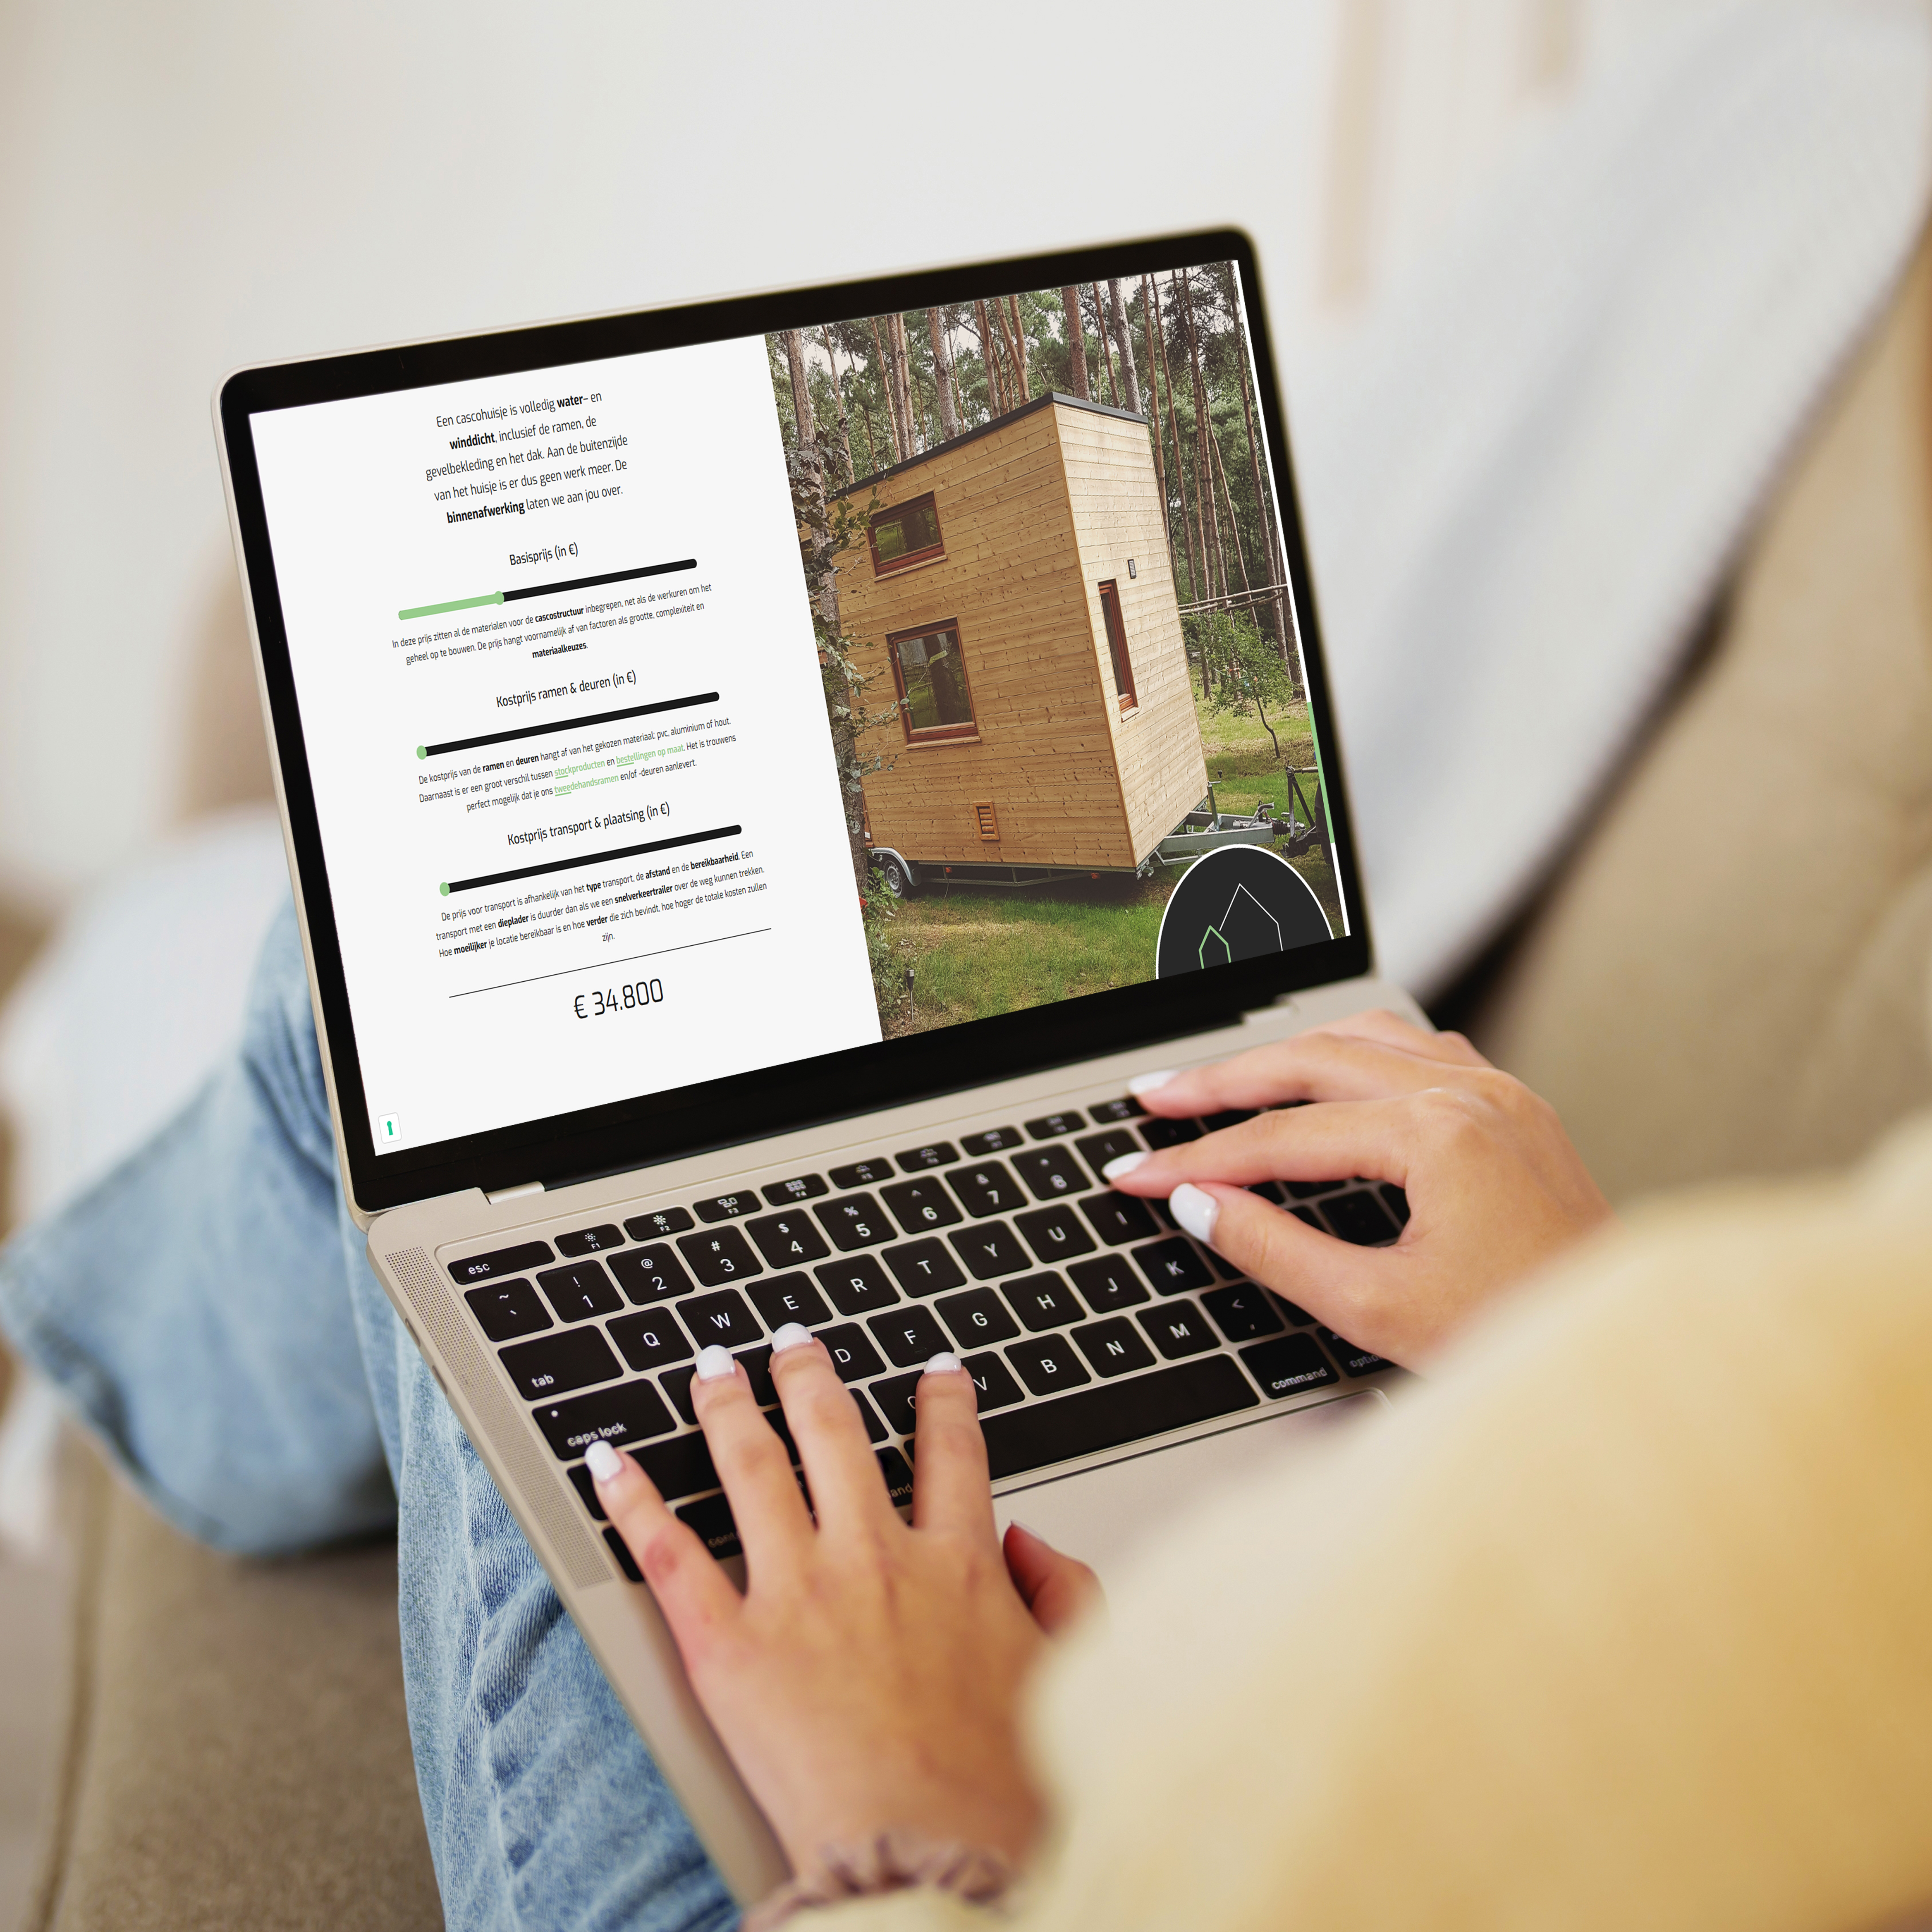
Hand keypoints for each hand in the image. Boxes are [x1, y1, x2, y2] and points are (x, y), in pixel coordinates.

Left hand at [590, 1335, 1099, 1870]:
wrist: (933, 1858)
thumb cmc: (1002, 1788)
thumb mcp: (1071, 1675)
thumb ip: (1068, 1593)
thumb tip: (1032, 1540)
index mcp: (959, 1566)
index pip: (952, 1453)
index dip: (942, 1403)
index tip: (935, 1374)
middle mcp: (875, 1559)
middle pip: (837, 1436)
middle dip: (811, 1376)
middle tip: (793, 1343)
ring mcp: (799, 1595)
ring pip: (753, 1466)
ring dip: (728, 1406)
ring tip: (712, 1370)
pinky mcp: (730, 1647)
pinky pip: (671, 1554)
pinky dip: (633, 1500)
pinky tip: (607, 1462)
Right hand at [1109, 1009, 1611, 1366]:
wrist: (1631, 1352)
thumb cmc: (1519, 1336)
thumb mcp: (1376, 1308)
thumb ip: (1275, 1249)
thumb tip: (1198, 1204)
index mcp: (1437, 1135)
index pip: (1280, 1137)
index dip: (1195, 1158)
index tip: (1133, 1176)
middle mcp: (1470, 1092)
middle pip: (1312, 1061)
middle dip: (1222, 1079)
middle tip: (1153, 1098)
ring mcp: (1499, 1091)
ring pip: (1364, 1037)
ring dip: (1287, 1054)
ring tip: (1222, 1078)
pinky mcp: (1516, 1105)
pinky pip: (1420, 1047)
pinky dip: (1357, 1052)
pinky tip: (1329, 1071)